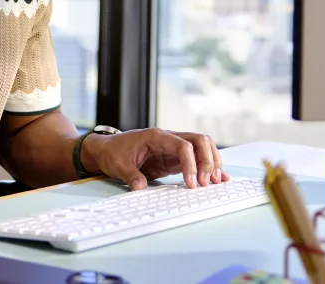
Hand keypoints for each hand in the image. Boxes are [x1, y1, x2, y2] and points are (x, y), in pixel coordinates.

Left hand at [82, 127, 228, 190]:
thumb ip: (130, 175)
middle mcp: (168, 139)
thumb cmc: (112, 153)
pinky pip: (196, 159)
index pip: (183, 145)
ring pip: (202, 148)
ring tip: (217, 182)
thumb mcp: (118, 165)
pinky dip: (208, 167)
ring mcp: (173, 148)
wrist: (106, 149)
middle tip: (207, 183)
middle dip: (208, 161)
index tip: (191, 183)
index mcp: (156, 136)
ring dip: (212, 163)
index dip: (191, 163)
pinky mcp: (174, 158)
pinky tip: (218, 178)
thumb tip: (140, 187)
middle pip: (199, 141)